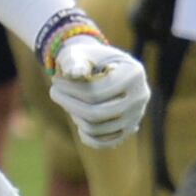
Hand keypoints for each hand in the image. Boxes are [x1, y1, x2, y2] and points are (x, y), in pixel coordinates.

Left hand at [45, 30, 151, 148]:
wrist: (103, 66)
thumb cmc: (87, 58)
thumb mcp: (79, 53)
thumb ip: (74, 61)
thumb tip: (75, 74)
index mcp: (133, 73)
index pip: (96, 92)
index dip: (69, 89)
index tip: (54, 81)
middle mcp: (141, 96)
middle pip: (97, 113)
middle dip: (69, 104)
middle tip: (54, 92)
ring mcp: (137, 115)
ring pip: (98, 129)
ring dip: (75, 117)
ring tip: (68, 103)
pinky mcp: (130, 129)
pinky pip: (104, 142)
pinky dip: (86, 135)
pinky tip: (77, 120)